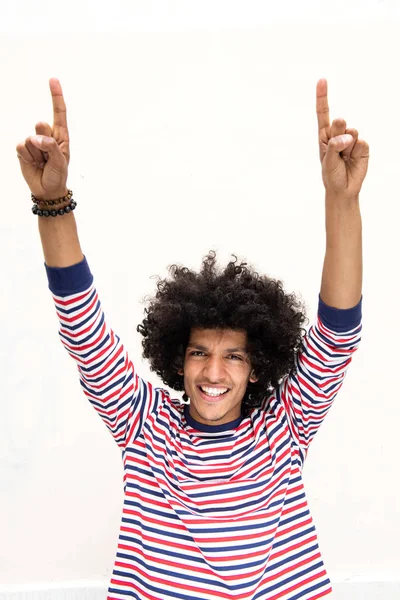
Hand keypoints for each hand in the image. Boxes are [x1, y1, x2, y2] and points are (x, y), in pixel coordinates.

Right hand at [16, 78, 69, 199]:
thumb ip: (51, 146)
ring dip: (36, 154)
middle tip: (48, 157)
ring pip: (30, 138)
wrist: (47, 190)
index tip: (53, 80)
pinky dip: (27, 156)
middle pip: (41, 125)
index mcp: (60, 136)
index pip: (58, 113)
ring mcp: (34, 142)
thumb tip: (37, 137)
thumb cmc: (58, 175)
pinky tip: (33, 163)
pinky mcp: (23, 149)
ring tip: (42, 163)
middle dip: (44, 142)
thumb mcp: (61, 161)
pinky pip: (21, 146)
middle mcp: (47, 136)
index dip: (56, 96)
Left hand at [317, 79, 368, 199]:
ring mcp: (351, 139)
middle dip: (338, 133)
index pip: (323, 113)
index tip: (322, 80)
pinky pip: (362, 142)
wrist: (343, 189)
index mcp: (324, 135)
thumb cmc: (331, 174)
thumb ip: (334, 145)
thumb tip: (348, 135)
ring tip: (344, 158)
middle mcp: (338, 134)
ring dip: (348, 147)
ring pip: (352, 132)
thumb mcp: (327, 160)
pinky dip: (357, 152)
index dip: (322, 96)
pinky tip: (353, 160)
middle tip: (337, 149)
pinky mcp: (363, 146)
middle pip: (339, 122)